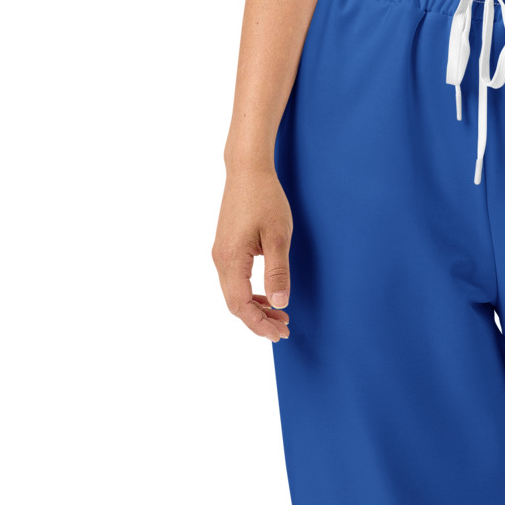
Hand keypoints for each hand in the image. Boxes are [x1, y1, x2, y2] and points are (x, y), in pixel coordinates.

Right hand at [213, 167, 293, 340]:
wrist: (247, 170)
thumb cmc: (265, 199)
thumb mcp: (278, 236)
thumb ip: (278, 271)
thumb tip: (280, 303)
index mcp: (231, 259)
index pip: (241, 305)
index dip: (259, 324)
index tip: (280, 333)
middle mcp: (220, 260)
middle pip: (235, 304)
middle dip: (258, 321)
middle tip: (284, 330)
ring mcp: (220, 254)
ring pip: (234, 294)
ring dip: (256, 308)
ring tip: (280, 316)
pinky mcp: (225, 248)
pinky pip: (235, 281)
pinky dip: (251, 294)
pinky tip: (268, 295)